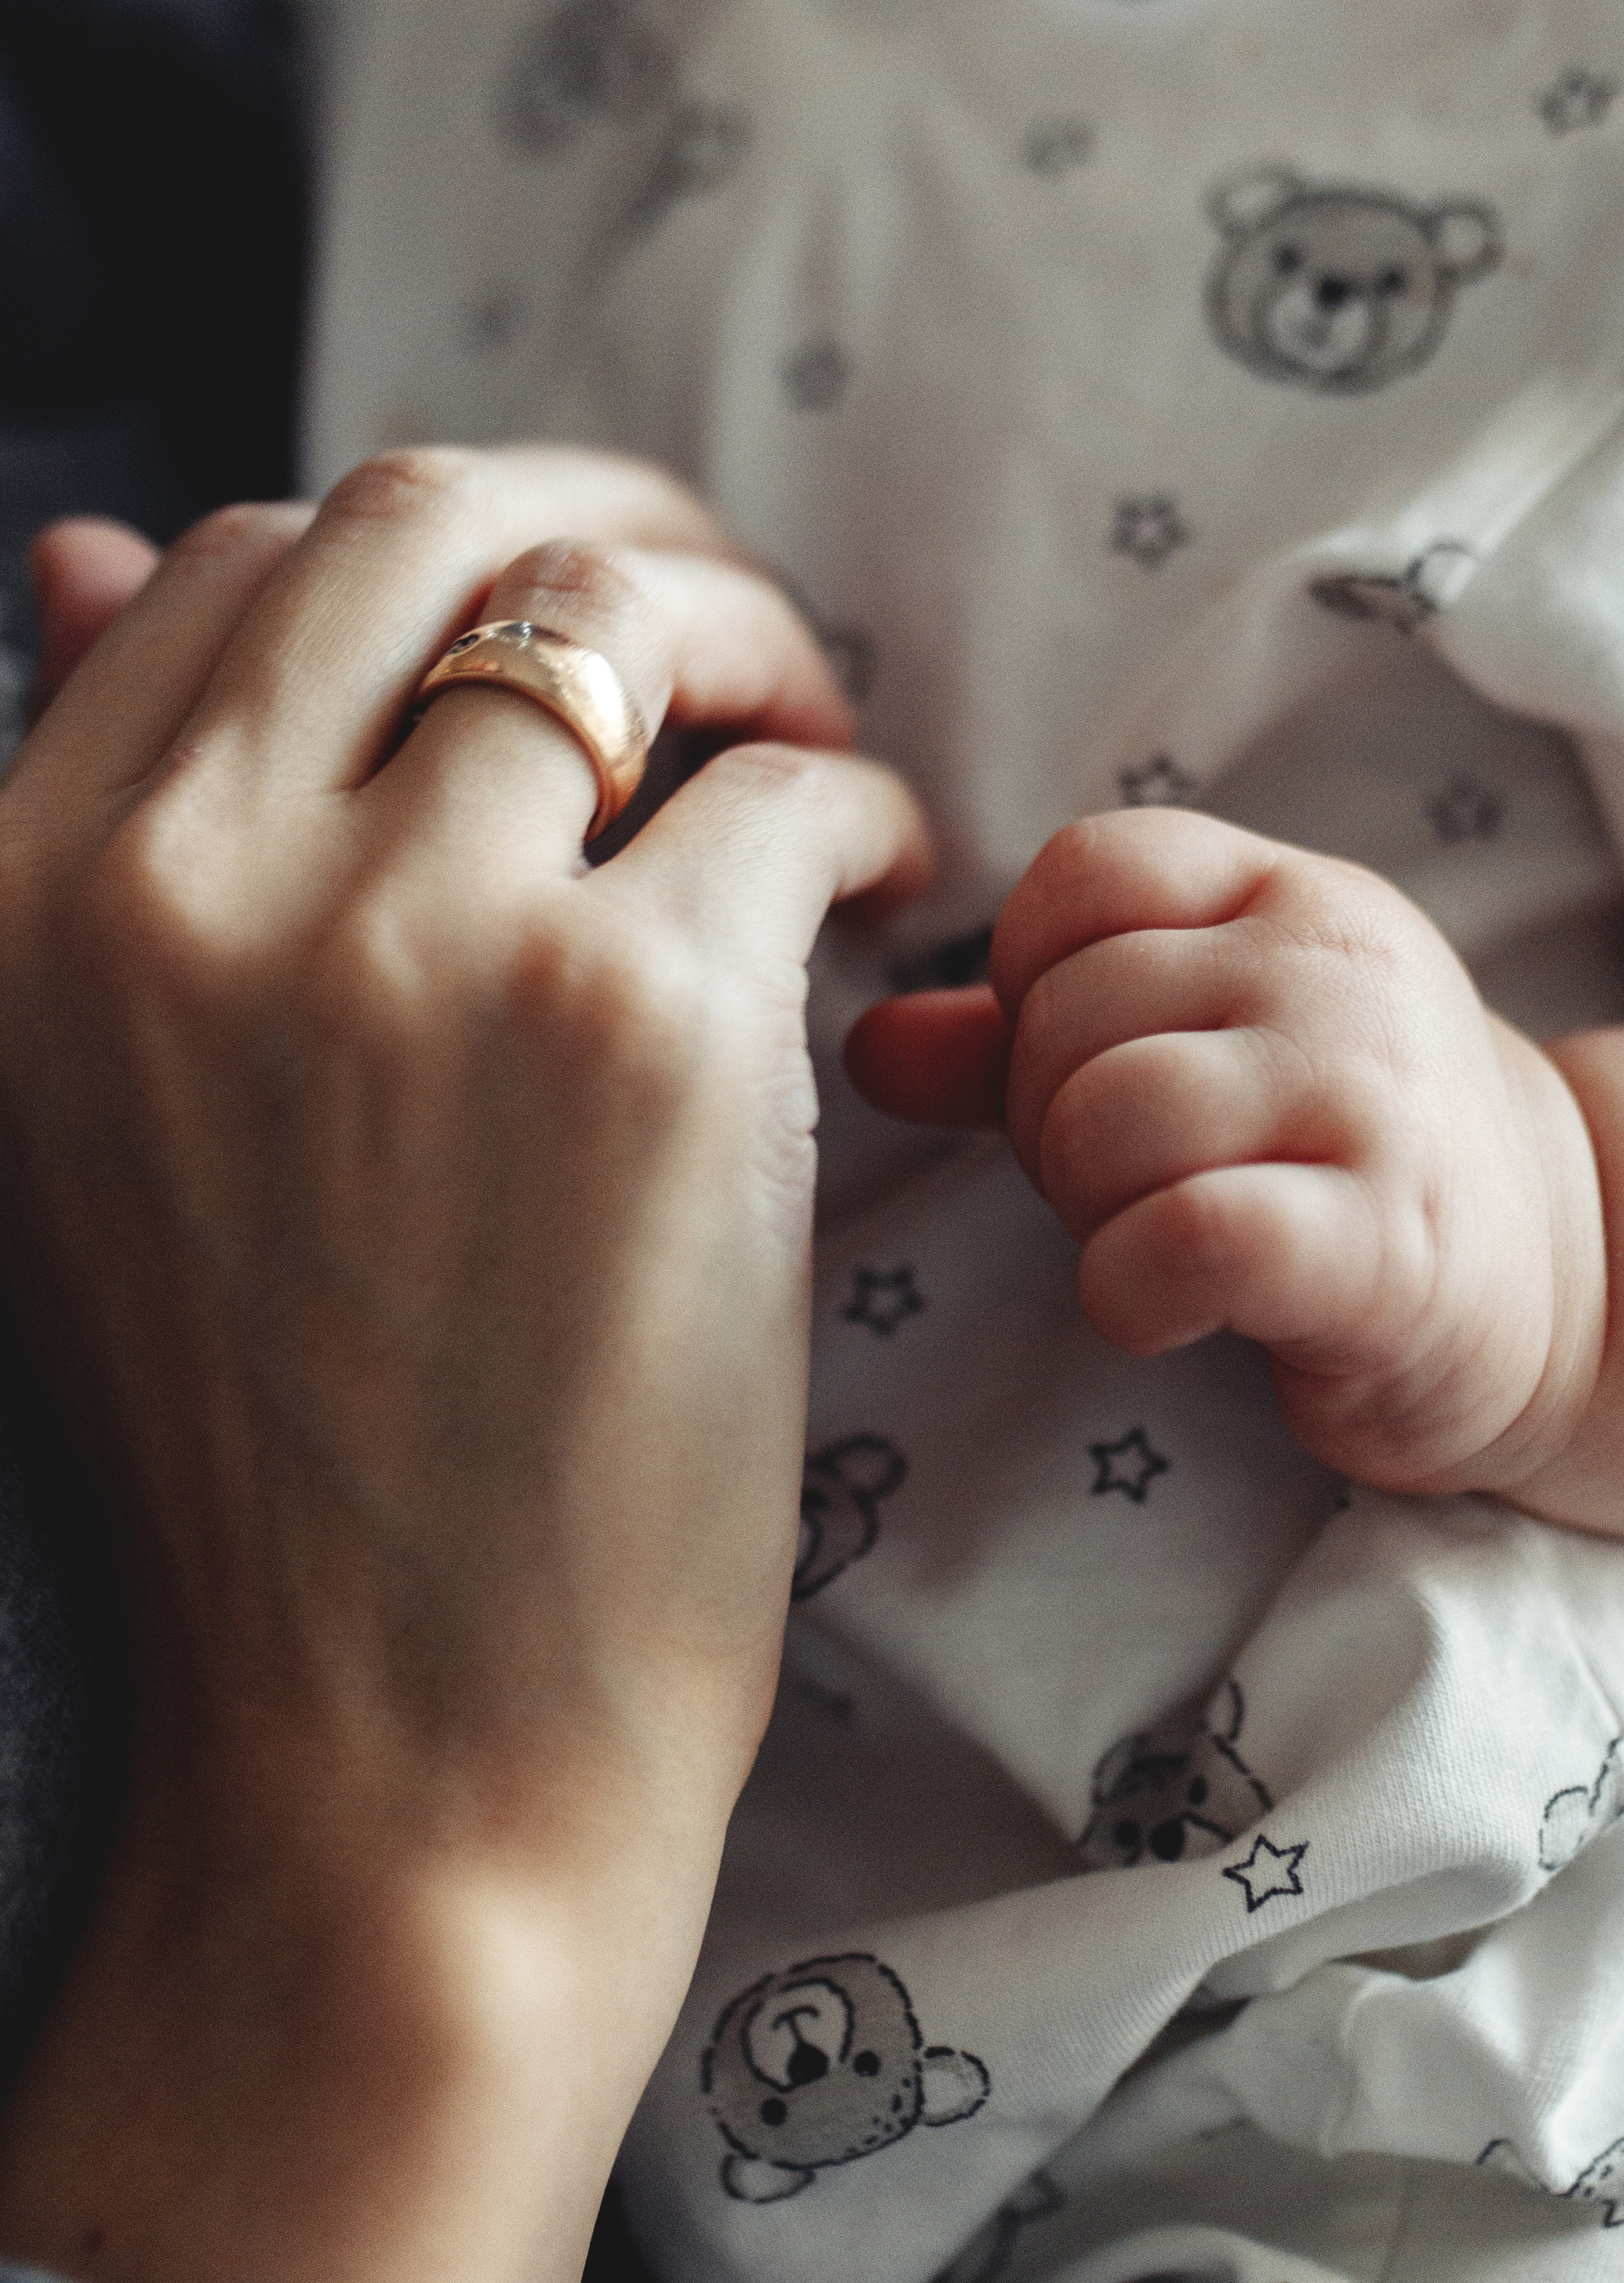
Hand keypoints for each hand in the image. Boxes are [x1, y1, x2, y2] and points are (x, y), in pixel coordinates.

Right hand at [0, 446, 927, 2282]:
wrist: (395, 1764)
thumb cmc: (275, 1466)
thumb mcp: (104, 1122)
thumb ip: (117, 824)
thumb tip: (91, 538)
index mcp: (28, 897)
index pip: (237, 561)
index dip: (429, 566)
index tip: (556, 650)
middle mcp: (188, 883)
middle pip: (429, 518)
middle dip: (602, 530)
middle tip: (727, 643)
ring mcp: (413, 942)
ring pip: (622, 616)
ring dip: (755, 648)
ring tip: (816, 752)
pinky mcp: (636, 1031)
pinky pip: (787, 796)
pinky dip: (858, 811)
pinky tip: (879, 897)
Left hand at [850, 808, 1605, 1496]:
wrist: (1567, 1285)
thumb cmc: (1340, 1160)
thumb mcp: (1199, 1055)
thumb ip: (1026, 1041)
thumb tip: (868, 1043)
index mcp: (1289, 896)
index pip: (1084, 872)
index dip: (1032, 981)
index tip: (1085, 1069)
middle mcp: (1339, 970)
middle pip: (1071, 1012)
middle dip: (1052, 1123)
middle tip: (1129, 1189)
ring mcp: (1373, 1100)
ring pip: (1110, 1114)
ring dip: (1088, 1210)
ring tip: (1155, 1243)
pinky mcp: (1385, 1243)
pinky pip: (1184, 1234)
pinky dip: (1133, 1290)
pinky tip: (1169, 1311)